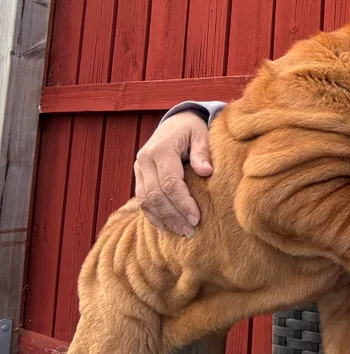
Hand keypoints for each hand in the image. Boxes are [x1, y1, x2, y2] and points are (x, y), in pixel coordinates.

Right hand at [134, 111, 213, 236]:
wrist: (175, 121)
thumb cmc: (192, 128)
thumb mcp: (200, 133)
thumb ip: (202, 151)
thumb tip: (206, 171)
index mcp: (160, 150)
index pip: (170, 183)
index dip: (183, 203)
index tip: (196, 218)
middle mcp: (145, 160)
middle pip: (156, 195)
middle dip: (173, 216)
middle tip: (190, 231)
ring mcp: (139, 169)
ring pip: (146, 201)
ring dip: (163, 219)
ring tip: (181, 232)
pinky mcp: (139, 176)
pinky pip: (142, 200)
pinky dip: (153, 215)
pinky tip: (166, 228)